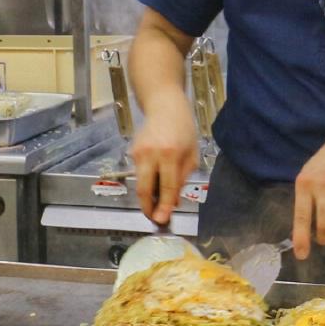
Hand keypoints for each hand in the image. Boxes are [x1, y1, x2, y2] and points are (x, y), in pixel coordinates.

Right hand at [130, 102, 199, 225]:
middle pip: (144, 189)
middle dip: (148, 207)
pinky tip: (155, 182)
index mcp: (170, 154)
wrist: (164, 106)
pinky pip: (140, 173)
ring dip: (148, 197)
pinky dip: (147, 182)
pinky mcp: (132, 152)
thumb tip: (173, 201)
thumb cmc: (183, 129)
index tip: (163, 219)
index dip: (164, 206)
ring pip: (140, 183)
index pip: (167, 187)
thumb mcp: (192, 153)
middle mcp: (151, 154)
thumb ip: (183, 178)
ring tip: (156, 204)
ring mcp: (139, 153)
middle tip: (154, 218)